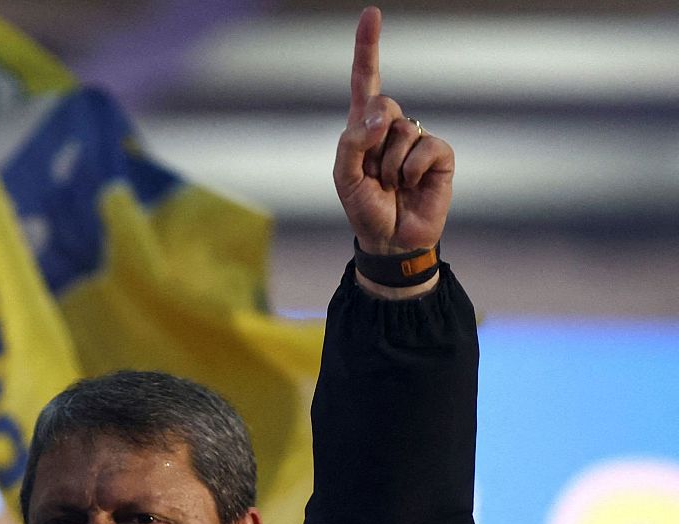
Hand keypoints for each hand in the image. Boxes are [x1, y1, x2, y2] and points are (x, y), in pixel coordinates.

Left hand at [332, 8, 453, 254]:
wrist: (391, 240)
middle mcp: (392, 127)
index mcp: (363, 127)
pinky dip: (412, 170)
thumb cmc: (364, 208)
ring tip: (391, 186)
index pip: (367, 80)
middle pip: (384, 104)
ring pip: (402, 131)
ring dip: (390, 165)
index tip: (371, 14)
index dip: (368, 48)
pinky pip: (426, 147)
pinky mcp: (440, 155)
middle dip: (374, 139)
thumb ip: (353, 142)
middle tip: (374, 173)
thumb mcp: (345, 177)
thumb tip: (383, 115)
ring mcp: (417, 139)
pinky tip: (411, 186)